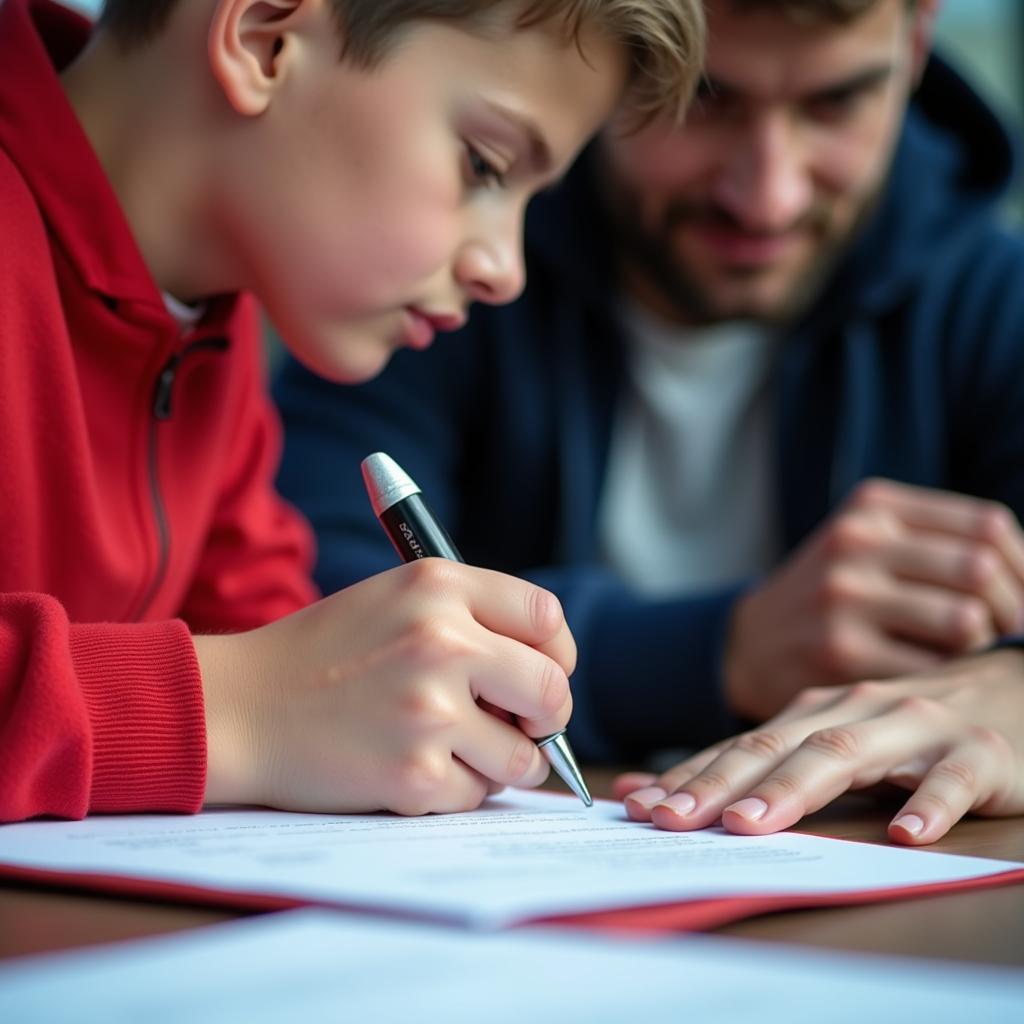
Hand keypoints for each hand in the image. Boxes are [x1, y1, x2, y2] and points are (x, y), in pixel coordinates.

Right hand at [196, 559, 575, 815]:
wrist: (242, 706)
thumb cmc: (322, 653)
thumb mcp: (394, 599)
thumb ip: (471, 618)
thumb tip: (549, 674)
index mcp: (437, 586)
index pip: (547, 618)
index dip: (556, 653)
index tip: (542, 672)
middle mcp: (440, 641)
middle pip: (552, 690)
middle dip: (549, 717)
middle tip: (524, 725)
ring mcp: (429, 710)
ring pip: (523, 756)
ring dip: (502, 762)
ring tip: (456, 748)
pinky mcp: (413, 773)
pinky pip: (475, 794)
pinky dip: (454, 790)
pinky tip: (412, 767)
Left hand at [619, 648, 1023, 844]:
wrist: (1009, 693)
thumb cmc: (905, 730)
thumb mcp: (832, 740)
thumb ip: (758, 766)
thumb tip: (650, 793)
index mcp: (814, 712)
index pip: (739, 747)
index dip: (688, 776)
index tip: (639, 807)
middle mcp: (854, 711)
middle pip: (777, 747)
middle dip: (719, 783)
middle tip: (673, 819)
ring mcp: (914, 727)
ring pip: (846, 754)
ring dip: (795, 788)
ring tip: (752, 823)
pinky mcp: (977, 750)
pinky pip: (950, 778)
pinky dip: (928, 803)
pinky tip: (905, 833)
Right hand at [726, 480, 1023, 719]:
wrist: (749, 644)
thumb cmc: (830, 596)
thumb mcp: (868, 544)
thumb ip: (937, 544)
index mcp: (874, 506)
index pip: (988, 527)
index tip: (1021, 604)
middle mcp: (857, 540)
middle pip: (981, 569)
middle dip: (1014, 614)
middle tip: (1012, 642)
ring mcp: (844, 595)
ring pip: (965, 620)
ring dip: (986, 651)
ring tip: (979, 663)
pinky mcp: (839, 652)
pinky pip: (933, 671)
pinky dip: (952, 684)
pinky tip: (945, 687)